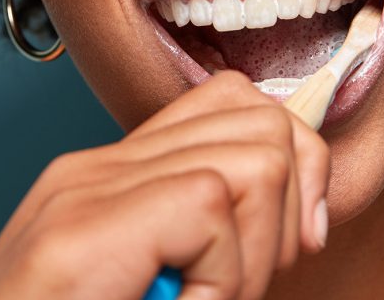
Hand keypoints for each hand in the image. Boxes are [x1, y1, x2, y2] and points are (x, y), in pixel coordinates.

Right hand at [0, 71, 330, 299]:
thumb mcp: (158, 276)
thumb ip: (203, 235)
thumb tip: (296, 209)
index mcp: (117, 173)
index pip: (233, 103)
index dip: (293, 161)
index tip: (290, 240)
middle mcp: (101, 166)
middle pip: (260, 119)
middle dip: (289, 205)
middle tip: (245, 278)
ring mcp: (90, 188)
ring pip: (254, 159)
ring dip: (255, 253)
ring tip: (206, 299)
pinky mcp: (87, 226)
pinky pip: (214, 206)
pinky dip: (225, 278)